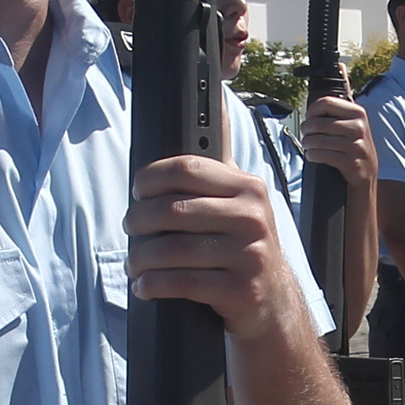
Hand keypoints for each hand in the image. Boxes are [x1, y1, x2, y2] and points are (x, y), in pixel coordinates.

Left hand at [130, 153, 300, 337]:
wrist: (275, 299)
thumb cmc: (245, 246)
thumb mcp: (242, 202)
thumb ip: (221, 166)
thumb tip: (218, 105)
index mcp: (249, 188)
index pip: (187, 168)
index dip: (152, 178)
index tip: (138, 191)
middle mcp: (252, 217)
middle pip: (173, 210)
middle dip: (139, 220)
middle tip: (129, 228)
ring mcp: (249, 254)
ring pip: (173, 249)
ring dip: (140, 258)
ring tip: (133, 263)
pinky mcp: (240, 289)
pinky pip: (182, 283)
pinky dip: (153, 284)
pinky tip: (144, 286)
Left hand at [300, 94, 375, 185]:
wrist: (367, 174)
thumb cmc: (354, 148)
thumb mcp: (353, 126)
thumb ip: (337, 114)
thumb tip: (312, 110)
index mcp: (358, 113)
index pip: (327, 102)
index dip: (312, 111)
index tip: (309, 118)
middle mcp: (359, 127)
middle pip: (318, 123)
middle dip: (306, 130)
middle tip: (305, 135)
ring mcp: (356, 146)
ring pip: (318, 140)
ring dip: (307, 144)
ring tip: (307, 146)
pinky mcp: (350, 162)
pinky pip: (322, 155)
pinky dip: (312, 155)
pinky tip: (312, 155)